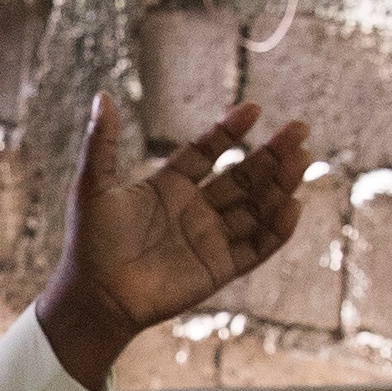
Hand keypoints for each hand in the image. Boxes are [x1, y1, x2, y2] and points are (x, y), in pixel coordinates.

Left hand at [34, 96, 312, 390]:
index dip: (230, 130)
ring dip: (280, 185)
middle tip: (300, 130)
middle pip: (242, 176)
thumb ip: (103, 142)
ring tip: (302, 160)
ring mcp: (209, 239)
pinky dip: (276, 230)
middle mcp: (194, 209)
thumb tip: (102, 94)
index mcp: (169, 186)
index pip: (208, 151)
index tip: (255, 109)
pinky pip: (256, 247)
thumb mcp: (94, 184)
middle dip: (271, 154)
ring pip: (255, 207)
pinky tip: (292, 205)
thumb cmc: (89, 242)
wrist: (94, 296)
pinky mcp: (219, 268)